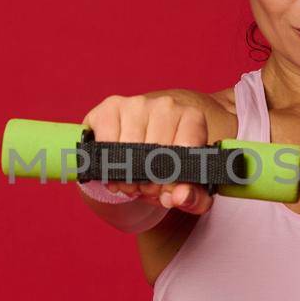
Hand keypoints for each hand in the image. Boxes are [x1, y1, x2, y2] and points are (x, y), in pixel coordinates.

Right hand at [80, 94, 212, 213]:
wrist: (149, 136)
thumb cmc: (170, 160)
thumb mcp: (189, 183)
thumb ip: (194, 196)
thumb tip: (180, 196)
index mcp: (192, 118)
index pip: (185, 153)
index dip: (174, 180)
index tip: (168, 190)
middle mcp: (166, 105)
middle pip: (154, 155)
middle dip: (149, 182)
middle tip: (148, 188)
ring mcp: (137, 104)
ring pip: (128, 151)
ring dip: (127, 176)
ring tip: (133, 181)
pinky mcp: (111, 107)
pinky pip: (105, 142)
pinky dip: (107, 163)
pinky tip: (115, 169)